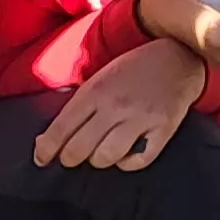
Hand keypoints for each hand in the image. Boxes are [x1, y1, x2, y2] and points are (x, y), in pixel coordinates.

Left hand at [32, 38, 207, 169]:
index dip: (47, 149)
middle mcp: (115, 106)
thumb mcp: (100, 78)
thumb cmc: (134, 69)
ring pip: (105, 157)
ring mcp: (140, 119)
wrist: (177, 56)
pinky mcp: (162, 130)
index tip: (41, 159)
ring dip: (98, 161)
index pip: (62, 128)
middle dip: (69, 158)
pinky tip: (125, 156)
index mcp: (95, 91)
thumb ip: (77, 106)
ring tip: (99, 154)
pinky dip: (128, 163)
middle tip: (71, 158)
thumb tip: (47, 139)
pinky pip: (138, 161)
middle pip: (79, 148)